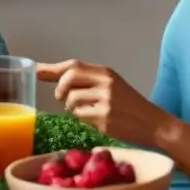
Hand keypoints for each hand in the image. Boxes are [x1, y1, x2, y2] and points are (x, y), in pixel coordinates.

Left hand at [37, 59, 167, 146]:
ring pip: (71, 101)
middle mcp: (106, 83)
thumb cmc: (128, 105)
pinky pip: (81, 117)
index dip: (52, 69)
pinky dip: (83, 119)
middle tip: (60, 98)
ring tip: (87, 111)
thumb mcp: (110, 86)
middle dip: (60, 89)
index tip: (36, 71)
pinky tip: (97, 120)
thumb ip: (84, 80)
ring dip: (72, 108)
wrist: (153, 124)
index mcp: (106, 72)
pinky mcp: (105, 118)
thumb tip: (47, 74)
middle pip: (69, 78)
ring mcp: (106, 101)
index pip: (73, 65)